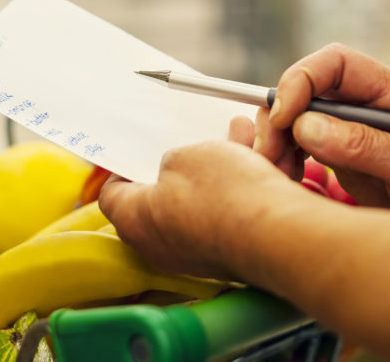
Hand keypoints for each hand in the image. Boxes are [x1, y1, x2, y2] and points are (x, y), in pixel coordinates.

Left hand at [99, 118, 296, 279]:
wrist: (277, 234)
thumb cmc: (223, 195)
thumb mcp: (186, 155)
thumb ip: (173, 160)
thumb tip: (178, 170)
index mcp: (135, 222)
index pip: (112, 195)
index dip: (123, 168)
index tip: (138, 151)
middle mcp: (160, 247)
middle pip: (162, 197)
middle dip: (186, 161)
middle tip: (197, 140)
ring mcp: (196, 254)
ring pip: (202, 201)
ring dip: (220, 167)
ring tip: (240, 136)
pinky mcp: (229, 254)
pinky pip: (228, 213)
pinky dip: (240, 186)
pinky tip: (259, 158)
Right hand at [257, 43, 389, 210]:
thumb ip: (363, 145)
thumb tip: (306, 126)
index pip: (339, 64)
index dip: (303, 80)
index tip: (284, 116)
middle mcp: (376, 104)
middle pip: (312, 90)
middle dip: (283, 116)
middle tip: (269, 152)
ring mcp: (361, 130)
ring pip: (302, 119)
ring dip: (280, 141)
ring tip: (277, 172)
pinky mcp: (350, 156)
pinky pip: (307, 148)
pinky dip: (289, 160)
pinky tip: (288, 179)